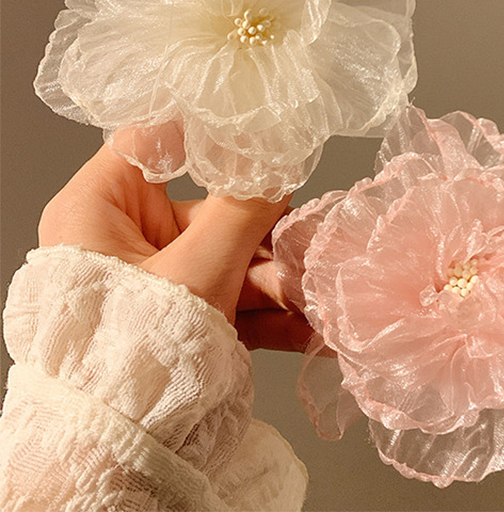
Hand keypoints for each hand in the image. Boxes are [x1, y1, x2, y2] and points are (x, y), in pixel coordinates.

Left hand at [38, 143, 312, 351]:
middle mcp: (124, 239)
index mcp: (100, 209)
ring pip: (228, 257)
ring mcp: (158, 280)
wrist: (119, 454)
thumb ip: (243, 211)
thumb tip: (279, 163)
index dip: (209, 133)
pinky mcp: (182, 315)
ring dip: (276, 277)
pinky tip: (308, 322)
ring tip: (318, 289)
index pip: (154, 142)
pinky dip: (268, 310)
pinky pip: (230, 297)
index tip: (263, 133)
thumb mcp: (196, 272)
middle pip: (209, 210)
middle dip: (265, 234)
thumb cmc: (130, 356)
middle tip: (309, 236)